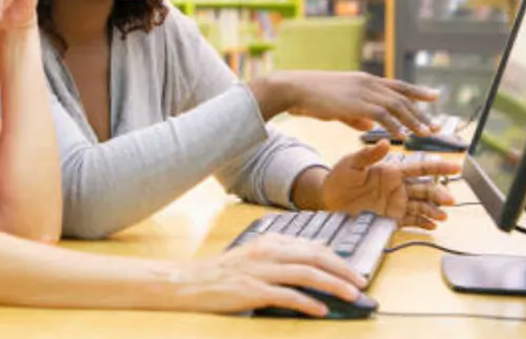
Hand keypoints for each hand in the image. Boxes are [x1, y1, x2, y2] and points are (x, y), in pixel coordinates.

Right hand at [176, 233, 364, 316]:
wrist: (190, 281)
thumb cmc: (222, 272)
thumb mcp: (252, 256)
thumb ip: (278, 257)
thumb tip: (309, 266)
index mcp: (269, 241)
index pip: (312, 246)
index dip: (336, 258)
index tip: (353, 270)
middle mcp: (267, 251)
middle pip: (313, 256)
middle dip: (342, 269)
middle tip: (362, 282)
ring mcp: (259, 270)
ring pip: (305, 273)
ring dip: (332, 284)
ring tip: (352, 296)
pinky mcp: (252, 290)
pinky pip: (286, 295)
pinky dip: (307, 302)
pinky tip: (320, 310)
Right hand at [253, 70, 439, 137]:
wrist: (295, 88)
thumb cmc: (312, 96)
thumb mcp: (338, 106)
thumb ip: (356, 116)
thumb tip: (369, 126)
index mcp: (364, 81)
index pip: (397, 85)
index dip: (417, 91)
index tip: (435, 96)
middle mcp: (367, 83)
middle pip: (402, 97)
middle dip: (421, 112)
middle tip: (436, 125)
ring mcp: (362, 91)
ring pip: (396, 105)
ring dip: (413, 120)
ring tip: (426, 133)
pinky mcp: (356, 103)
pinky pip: (382, 115)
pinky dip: (394, 125)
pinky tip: (403, 136)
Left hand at [320, 141, 460, 228]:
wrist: (330, 197)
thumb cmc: (340, 175)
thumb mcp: (353, 162)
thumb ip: (369, 154)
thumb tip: (386, 142)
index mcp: (391, 171)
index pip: (419, 168)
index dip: (437, 167)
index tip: (455, 167)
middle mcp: (398, 187)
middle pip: (424, 189)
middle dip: (438, 194)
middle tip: (450, 200)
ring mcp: (396, 202)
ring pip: (421, 205)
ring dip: (433, 210)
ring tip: (443, 215)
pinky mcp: (391, 217)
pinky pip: (411, 220)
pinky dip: (422, 223)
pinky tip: (432, 225)